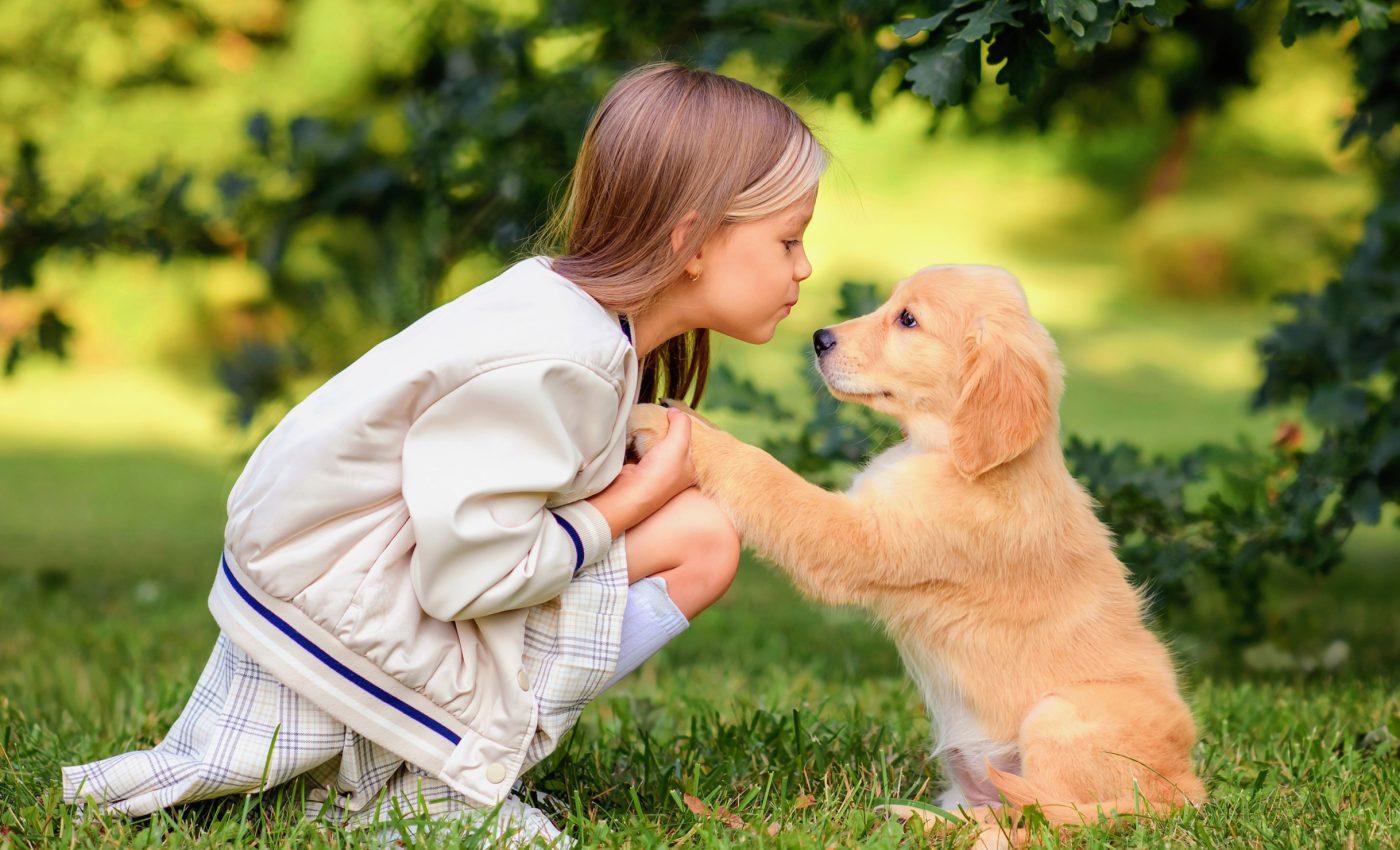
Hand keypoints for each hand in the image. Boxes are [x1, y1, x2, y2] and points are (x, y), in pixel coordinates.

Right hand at [588, 407, 694, 534]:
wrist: (629, 492)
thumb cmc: (660, 473)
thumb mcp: (679, 444)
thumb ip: (681, 424)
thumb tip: (674, 411)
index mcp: (689, 469)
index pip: (692, 443)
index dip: (685, 428)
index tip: (676, 415)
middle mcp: (673, 471)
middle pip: (672, 442)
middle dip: (665, 429)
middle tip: (658, 416)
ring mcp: (654, 470)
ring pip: (654, 444)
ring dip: (649, 434)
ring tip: (645, 422)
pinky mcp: (636, 468)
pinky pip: (638, 447)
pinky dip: (635, 440)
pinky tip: (634, 433)